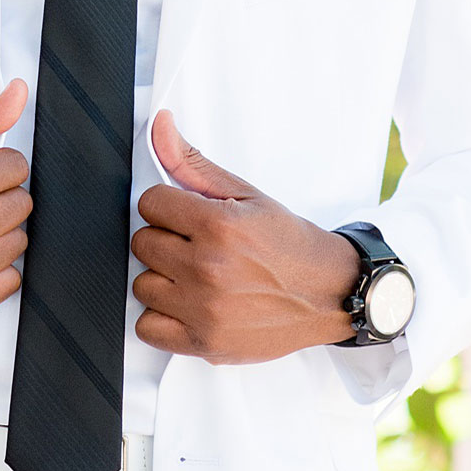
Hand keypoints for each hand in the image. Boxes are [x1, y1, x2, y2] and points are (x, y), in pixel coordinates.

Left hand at [131, 110, 359, 363]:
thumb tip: (159, 126)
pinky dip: (162, 318)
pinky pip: (147, 328)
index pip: (149, 204)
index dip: (168, 207)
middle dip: (167, 240)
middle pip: (142, 243)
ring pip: (141, 284)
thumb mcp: (246, 195)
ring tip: (196, 278)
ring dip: (163, 280)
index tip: (187, 217)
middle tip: (197, 247)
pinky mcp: (205, 344)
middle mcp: (208, 269)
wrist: (329, 292)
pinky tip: (187, 306)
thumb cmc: (288, 244)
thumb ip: (192, 163)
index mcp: (217, 226)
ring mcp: (205, 310)